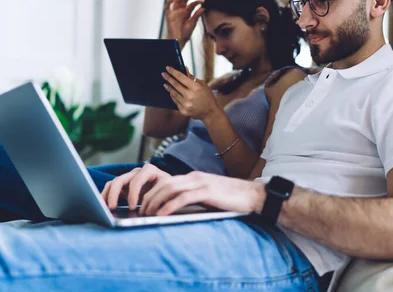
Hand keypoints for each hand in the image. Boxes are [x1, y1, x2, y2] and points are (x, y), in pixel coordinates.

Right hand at [101, 164, 171, 209]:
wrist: (168, 190)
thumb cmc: (169, 191)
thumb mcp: (168, 193)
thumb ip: (161, 199)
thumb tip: (153, 210)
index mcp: (150, 171)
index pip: (137, 179)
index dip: (133, 193)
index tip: (133, 207)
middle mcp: (137, 172)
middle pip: (121, 179)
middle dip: (115, 194)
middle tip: (112, 208)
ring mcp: (129, 177)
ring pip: (113, 183)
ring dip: (107, 195)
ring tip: (104, 208)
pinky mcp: (123, 186)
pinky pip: (110, 188)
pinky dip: (105, 196)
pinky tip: (103, 206)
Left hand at [139, 171, 265, 215]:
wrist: (253, 195)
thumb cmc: (232, 199)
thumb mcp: (208, 196)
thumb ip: (193, 199)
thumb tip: (176, 211)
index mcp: (194, 177)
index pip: (166, 182)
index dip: (152, 193)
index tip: (143, 206)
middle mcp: (195, 177)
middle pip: (164, 184)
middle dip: (149, 198)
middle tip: (140, 213)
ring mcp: (201, 183)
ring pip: (170, 189)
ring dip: (155, 203)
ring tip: (146, 215)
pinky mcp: (207, 191)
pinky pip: (182, 198)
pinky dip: (168, 206)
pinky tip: (160, 215)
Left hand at [162, 66, 220, 120]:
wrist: (210, 112)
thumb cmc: (207, 96)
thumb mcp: (202, 84)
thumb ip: (192, 77)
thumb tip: (184, 69)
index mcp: (196, 87)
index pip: (181, 77)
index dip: (173, 72)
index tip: (167, 68)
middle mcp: (190, 96)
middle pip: (175, 85)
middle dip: (168, 78)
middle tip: (163, 74)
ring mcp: (186, 104)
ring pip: (174, 93)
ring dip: (169, 87)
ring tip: (165, 83)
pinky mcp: (183, 111)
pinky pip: (175, 101)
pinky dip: (173, 96)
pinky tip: (171, 93)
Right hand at [165, 0, 203, 46]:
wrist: (179, 40)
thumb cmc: (186, 33)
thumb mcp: (193, 23)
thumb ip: (197, 15)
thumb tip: (203, 8)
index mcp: (187, 13)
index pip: (191, 4)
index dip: (197, 2)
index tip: (202, 1)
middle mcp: (180, 11)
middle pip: (184, 0)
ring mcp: (174, 12)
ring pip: (177, 2)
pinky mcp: (169, 16)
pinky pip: (167, 7)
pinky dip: (168, 2)